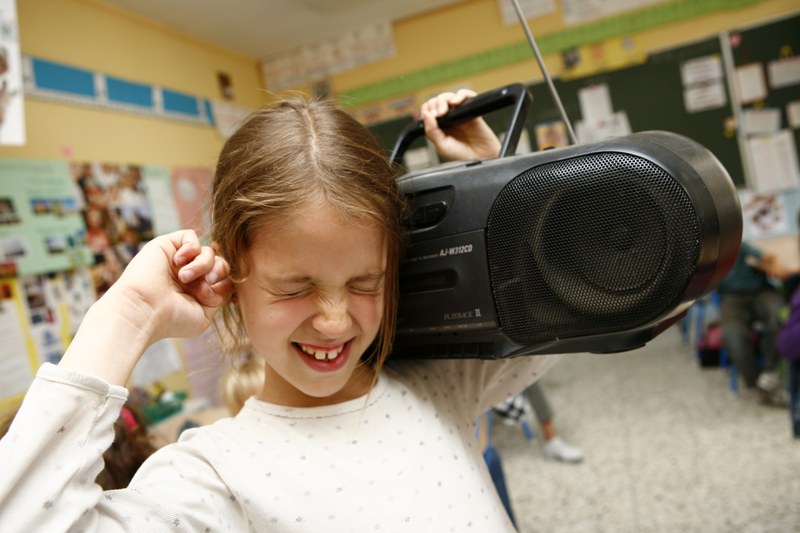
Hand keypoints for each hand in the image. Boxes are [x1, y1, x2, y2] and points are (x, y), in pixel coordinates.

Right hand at [111, 230, 232, 341]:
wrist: (144, 310)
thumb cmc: (171, 319)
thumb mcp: (204, 315)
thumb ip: (219, 296)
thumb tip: (224, 278)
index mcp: (198, 291)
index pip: (223, 278)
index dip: (224, 283)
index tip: (211, 297)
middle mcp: (189, 274)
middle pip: (220, 262)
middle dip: (219, 272)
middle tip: (207, 282)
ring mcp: (178, 260)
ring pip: (208, 251)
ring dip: (202, 264)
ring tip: (185, 277)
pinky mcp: (166, 245)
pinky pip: (190, 235)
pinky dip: (191, 247)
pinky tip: (179, 262)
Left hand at [420, 89, 501, 161]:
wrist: (481, 159)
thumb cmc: (463, 157)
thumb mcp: (442, 147)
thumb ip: (432, 131)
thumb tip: (426, 114)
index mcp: (439, 127)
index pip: (428, 110)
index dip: (427, 109)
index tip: (431, 117)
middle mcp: (448, 119)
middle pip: (437, 101)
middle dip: (435, 104)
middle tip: (439, 115)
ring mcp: (460, 114)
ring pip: (449, 96)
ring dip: (444, 99)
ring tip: (444, 111)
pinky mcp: (472, 111)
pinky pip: (467, 95)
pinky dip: (461, 94)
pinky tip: (456, 102)